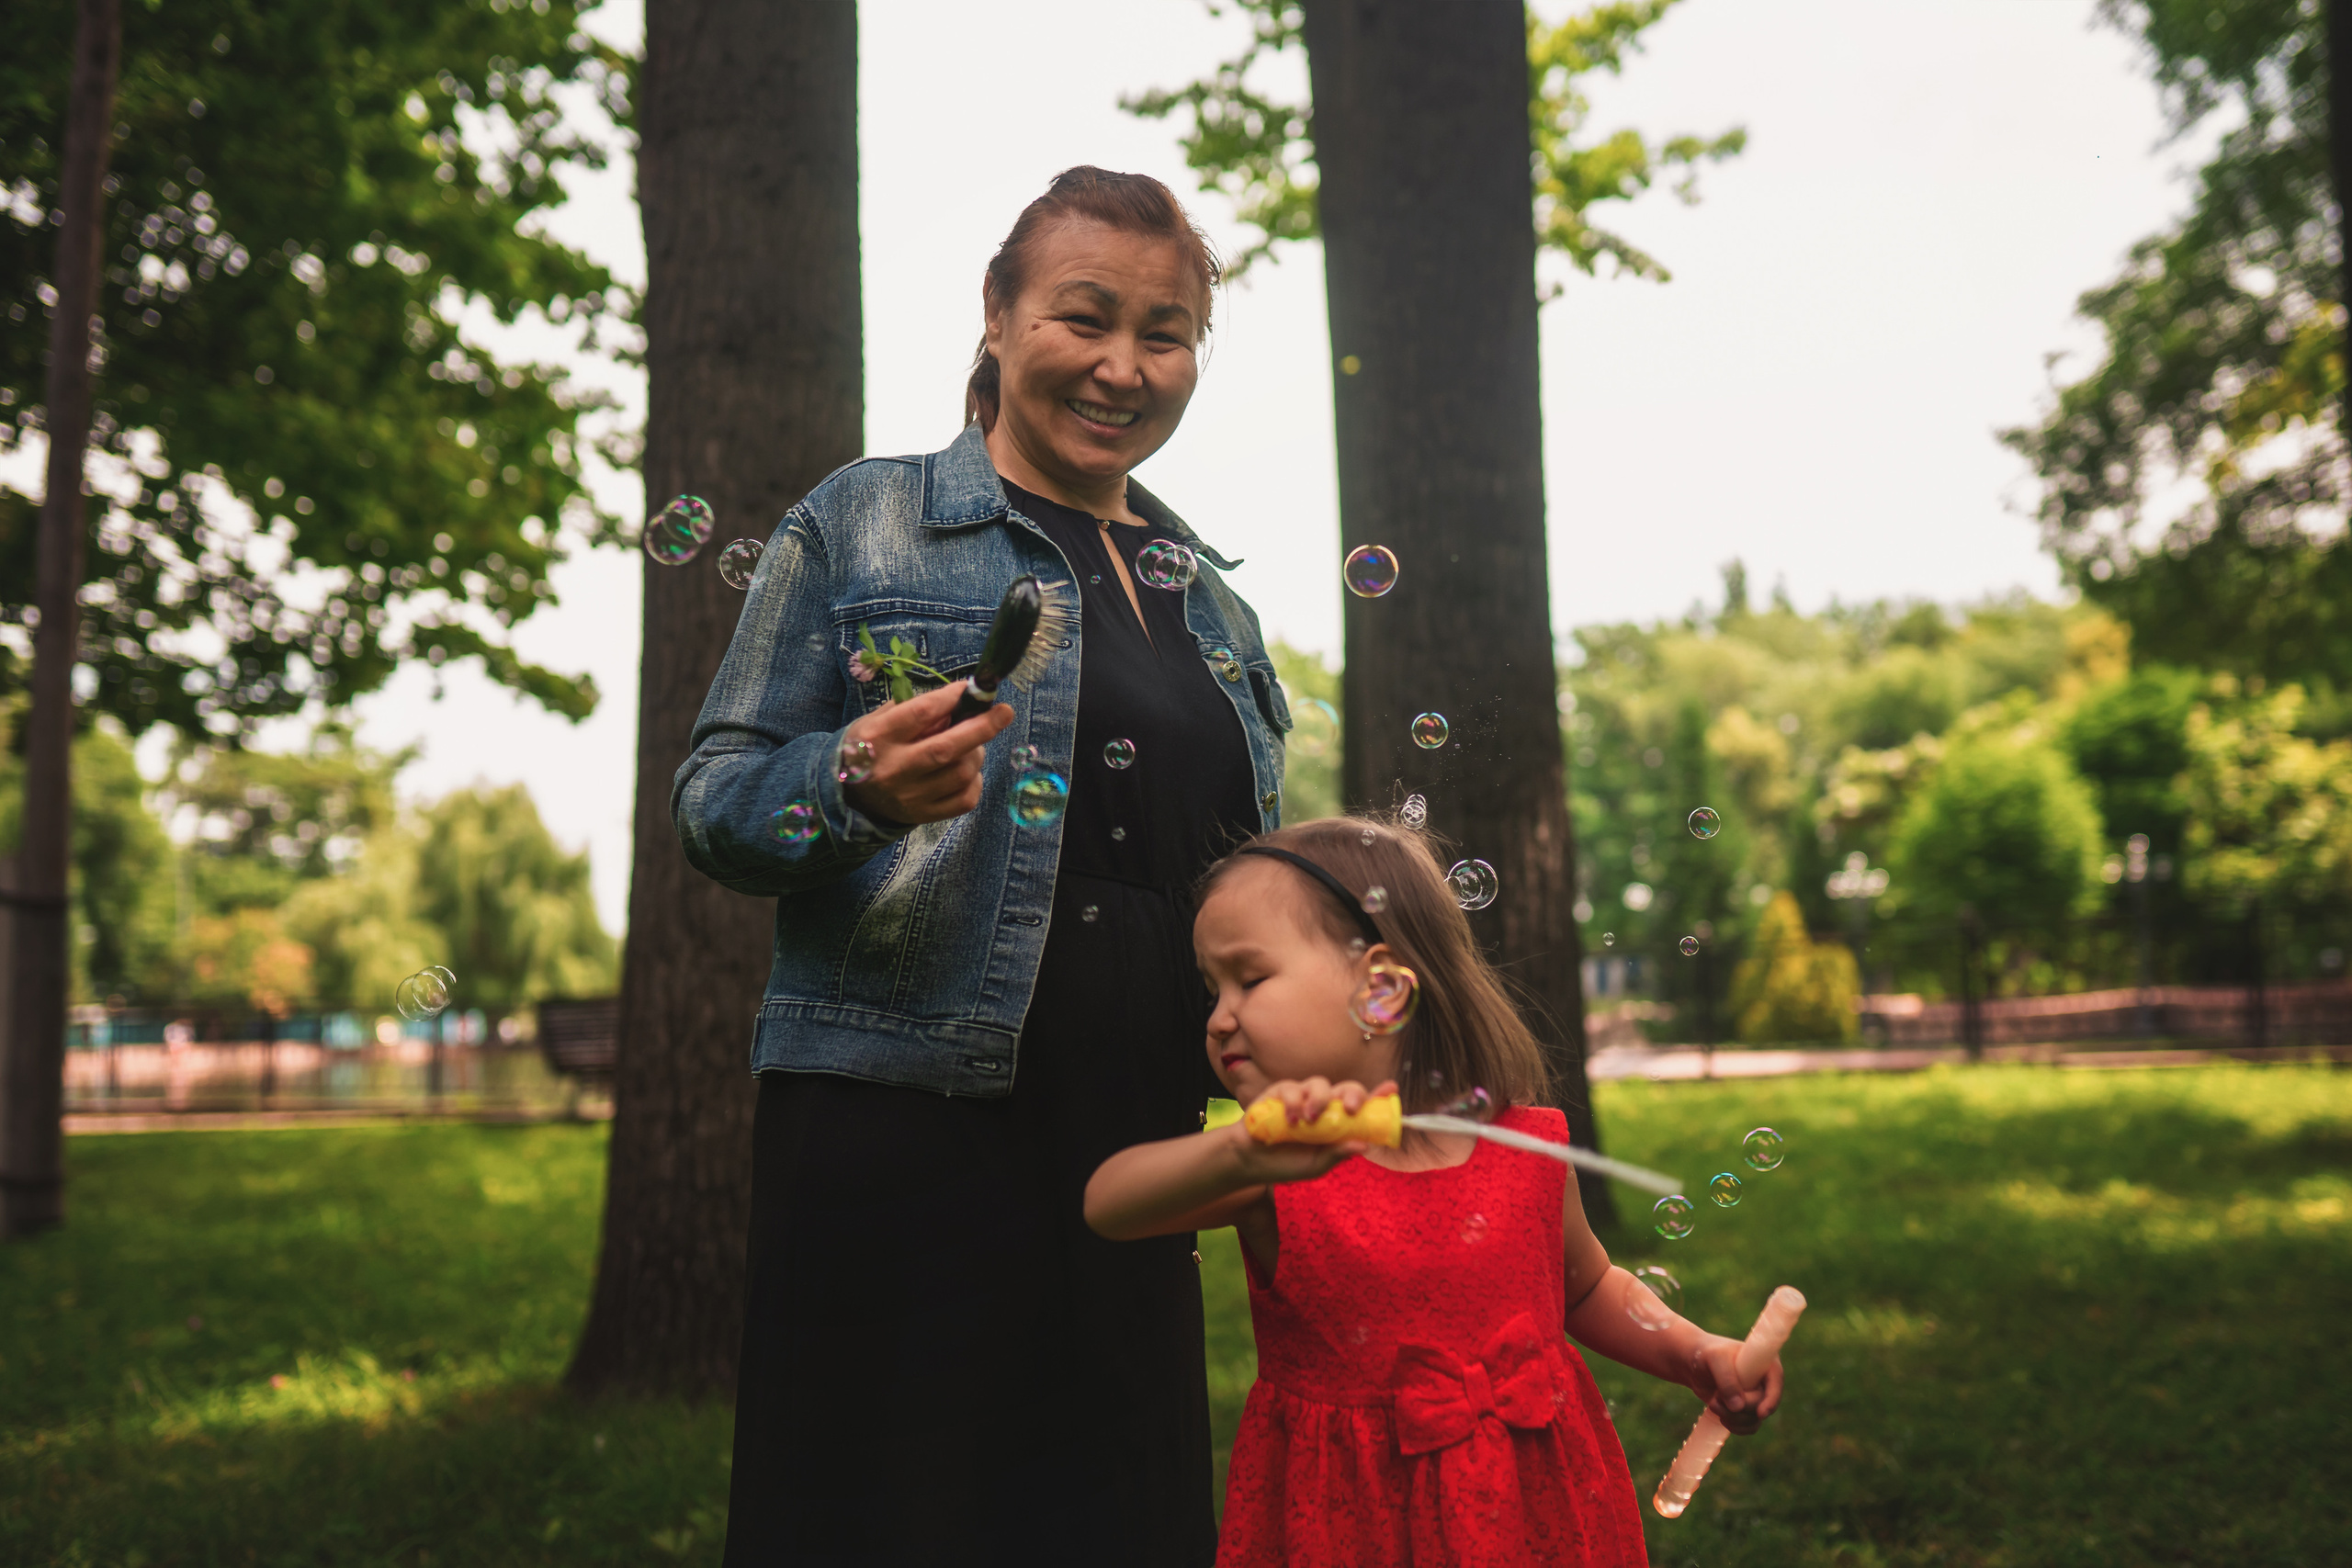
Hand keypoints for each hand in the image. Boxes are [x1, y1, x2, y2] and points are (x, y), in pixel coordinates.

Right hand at [839, 682, 1015, 825]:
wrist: (851, 796)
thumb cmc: (872, 747)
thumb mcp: (881, 719)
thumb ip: (916, 709)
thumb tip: (962, 699)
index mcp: (878, 738)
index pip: (921, 713)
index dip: (951, 698)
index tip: (971, 689)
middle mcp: (894, 769)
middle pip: (947, 748)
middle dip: (982, 727)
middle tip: (1004, 712)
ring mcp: (910, 797)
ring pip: (961, 772)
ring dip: (977, 752)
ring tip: (971, 744)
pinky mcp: (923, 815)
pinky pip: (965, 798)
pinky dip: (975, 780)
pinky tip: (967, 770)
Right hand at [1226, 1077, 1396, 1184]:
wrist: (1251, 1162)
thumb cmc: (1287, 1164)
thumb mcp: (1317, 1165)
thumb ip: (1338, 1154)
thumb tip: (1364, 1145)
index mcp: (1338, 1123)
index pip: (1362, 1106)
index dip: (1378, 1097)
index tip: (1391, 1089)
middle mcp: (1323, 1106)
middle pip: (1346, 1088)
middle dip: (1353, 1094)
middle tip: (1351, 1109)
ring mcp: (1302, 1096)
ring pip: (1320, 1083)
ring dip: (1319, 1099)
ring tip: (1309, 1120)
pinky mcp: (1280, 1092)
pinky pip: (1292, 1087)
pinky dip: (1293, 1102)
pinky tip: (1290, 1120)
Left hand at [1685, 1334, 1782, 1433]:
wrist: (1694, 1364)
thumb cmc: (1707, 1354)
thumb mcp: (1715, 1359)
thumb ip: (1727, 1380)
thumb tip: (1738, 1407)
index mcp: (1764, 1362)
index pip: (1776, 1381)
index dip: (1771, 1399)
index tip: (1760, 1413)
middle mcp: (1765, 1381)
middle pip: (1762, 1404)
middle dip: (1739, 1407)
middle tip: (1715, 1399)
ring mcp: (1757, 1397)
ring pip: (1755, 1419)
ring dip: (1733, 1418)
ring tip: (1713, 1404)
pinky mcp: (1746, 1409)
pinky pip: (1749, 1426)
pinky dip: (1736, 1427)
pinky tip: (1722, 1418)